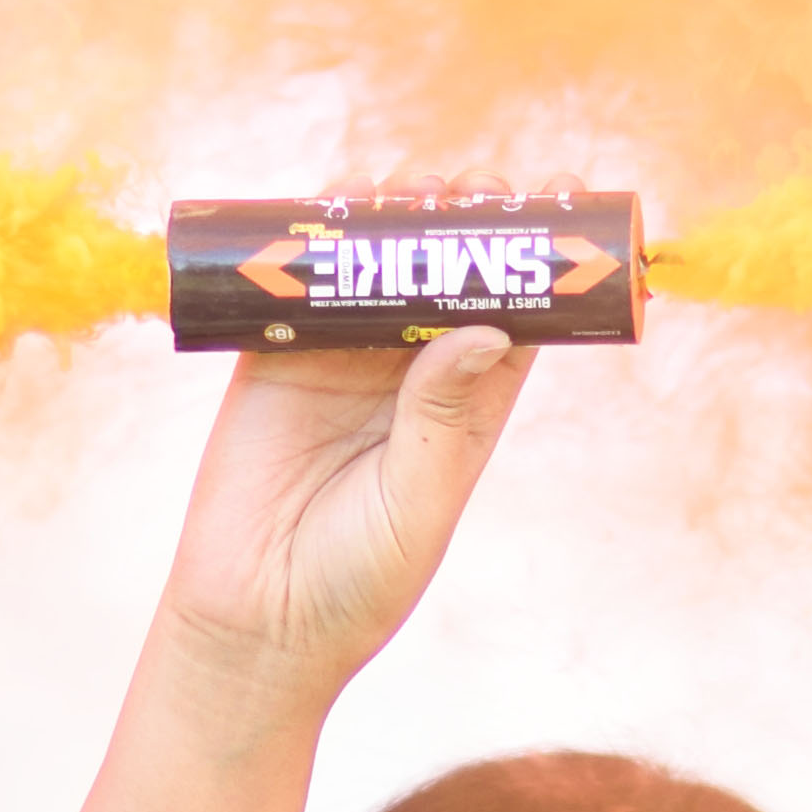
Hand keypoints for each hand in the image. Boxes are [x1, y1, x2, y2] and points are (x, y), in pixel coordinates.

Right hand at [150, 184, 538, 723]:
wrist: (254, 623)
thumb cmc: (355, 584)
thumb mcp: (416, 505)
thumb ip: (443, 419)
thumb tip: (487, 328)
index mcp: (464, 413)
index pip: (512, 318)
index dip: (535, 261)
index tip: (556, 203)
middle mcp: (407, 380)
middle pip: (443, 278)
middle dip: (462, 226)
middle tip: (476, 187)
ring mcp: (339, 364)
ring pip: (374, 271)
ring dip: (392, 224)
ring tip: (413, 190)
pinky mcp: (273, 362)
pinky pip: (297, 288)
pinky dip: (314, 245)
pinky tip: (335, 207)